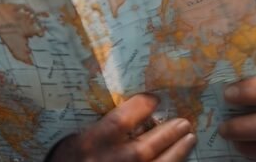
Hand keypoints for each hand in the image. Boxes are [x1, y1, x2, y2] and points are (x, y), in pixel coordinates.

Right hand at [49, 94, 195, 161]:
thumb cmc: (66, 160)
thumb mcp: (74, 141)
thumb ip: (97, 128)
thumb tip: (130, 109)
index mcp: (91, 144)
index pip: (121, 120)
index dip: (142, 107)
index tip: (154, 99)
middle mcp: (110, 161)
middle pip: (146, 146)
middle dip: (168, 133)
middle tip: (184, 122)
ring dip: (177, 152)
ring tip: (189, 138)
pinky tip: (178, 160)